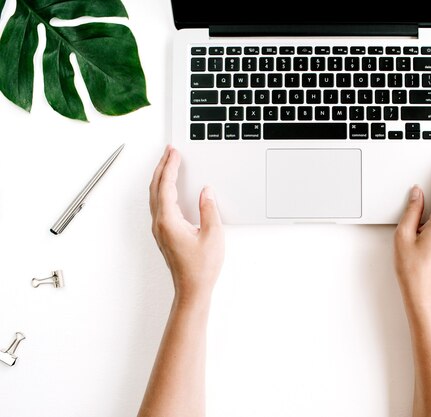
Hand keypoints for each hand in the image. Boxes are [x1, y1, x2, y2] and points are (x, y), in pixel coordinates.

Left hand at [149, 146, 224, 306]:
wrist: (192, 290)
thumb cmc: (201, 269)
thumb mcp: (213, 236)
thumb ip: (209, 210)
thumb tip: (206, 192)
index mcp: (169, 221)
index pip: (166, 186)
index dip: (170, 167)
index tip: (174, 153)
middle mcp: (160, 224)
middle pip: (156, 188)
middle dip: (162, 167)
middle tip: (170, 152)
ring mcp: (160, 229)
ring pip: (155, 196)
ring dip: (161, 178)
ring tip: (168, 164)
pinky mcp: (164, 234)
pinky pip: (159, 205)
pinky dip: (163, 190)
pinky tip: (170, 188)